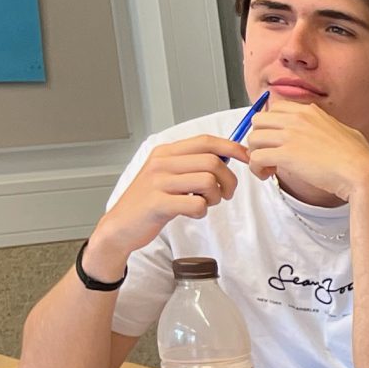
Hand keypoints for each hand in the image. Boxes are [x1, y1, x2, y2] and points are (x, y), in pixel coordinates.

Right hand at [86, 134, 244, 269]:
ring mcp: (158, 182)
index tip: (248, 158)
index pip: (206, 141)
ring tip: (204, 203)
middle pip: (212, 162)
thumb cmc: (150, 201)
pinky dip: (201, 211)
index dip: (232, 148)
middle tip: (224, 194)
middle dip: (228, 181)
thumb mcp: (168, 175)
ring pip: (207, 181)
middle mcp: (161, 163)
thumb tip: (227, 155)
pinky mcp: (158, 203)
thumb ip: (192, 164)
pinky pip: (196, 203)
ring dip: (215, 197)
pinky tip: (192, 213)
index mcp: (165, 153)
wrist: (121, 226)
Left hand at [240, 97, 368, 205]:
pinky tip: (266, 175)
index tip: (275, 139)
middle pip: (258, 121)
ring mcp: (289, 136)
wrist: (363, 173)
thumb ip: (327, 126)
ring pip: (253, 139)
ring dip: (255, 154)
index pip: (275, 109)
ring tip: (267, 167)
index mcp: (309, 112)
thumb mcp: (343, 130)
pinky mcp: (285, 155)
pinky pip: (256, 158)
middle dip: (259, 138)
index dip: (270, 125)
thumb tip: (323, 132)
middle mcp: (296, 119)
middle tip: (268, 154)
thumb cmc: (359, 157)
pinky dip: (257, 168)